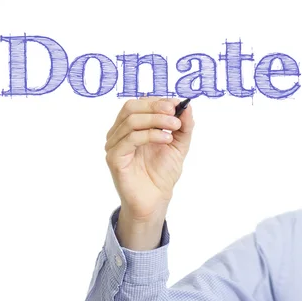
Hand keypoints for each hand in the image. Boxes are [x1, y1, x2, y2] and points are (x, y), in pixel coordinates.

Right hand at [104, 96, 193, 222]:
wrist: (156, 199)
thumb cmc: (162, 172)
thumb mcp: (179, 144)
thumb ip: (183, 126)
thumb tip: (187, 106)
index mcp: (131, 127)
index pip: (139, 103)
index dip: (158, 101)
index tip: (177, 104)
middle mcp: (119, 133)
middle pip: (131, 107)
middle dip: (155, 107)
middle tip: (174, 112)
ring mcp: (114, 145)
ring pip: (131, 121)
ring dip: (156, 120)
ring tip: (175, 127)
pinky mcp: (114, 158)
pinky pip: (130, 138)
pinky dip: (150, 134)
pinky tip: (166, 139)